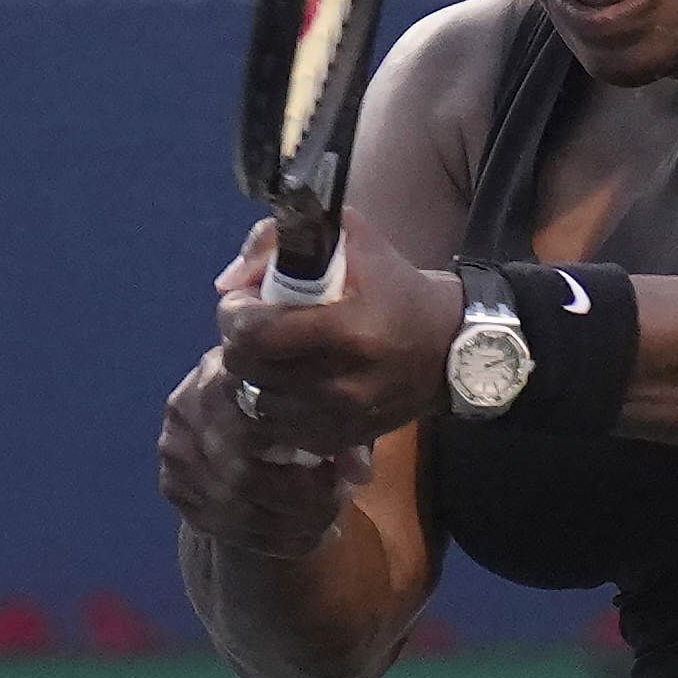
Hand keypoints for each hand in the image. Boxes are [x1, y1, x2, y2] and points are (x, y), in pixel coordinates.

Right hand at [160, 343, 376, 559]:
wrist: (234, 402)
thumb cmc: (291, 396)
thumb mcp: (320, 398)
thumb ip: (343, 428)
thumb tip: (360, 474)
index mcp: (223, 372)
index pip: (256, 423)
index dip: (303, 456)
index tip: (338, 471)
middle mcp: (186, 408)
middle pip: (242, 476)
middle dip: (301, 502)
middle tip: (337, 502)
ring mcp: (174, 451)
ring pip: (234, 511)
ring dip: (290, 527)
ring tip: (328, 521)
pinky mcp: (174, 487)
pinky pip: (223, 529)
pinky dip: (273, 542)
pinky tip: (307, 538)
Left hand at [214, 210, 464, 458]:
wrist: (450, 347)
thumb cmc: (395, 286)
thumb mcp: (350, 238)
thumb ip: (280, 241)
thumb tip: (227, 282)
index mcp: (345, 328)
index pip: (254, 332)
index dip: (234, 312)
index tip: (243, 301)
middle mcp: (341, 381)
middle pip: (246, 368)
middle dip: (238, 342)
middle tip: (255, 327)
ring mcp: (340, 417)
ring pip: (255, 401)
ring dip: (252, 375)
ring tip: (272, 354)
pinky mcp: (340, 439)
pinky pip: (277, 428)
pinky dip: (273, 404)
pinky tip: (288, 382)